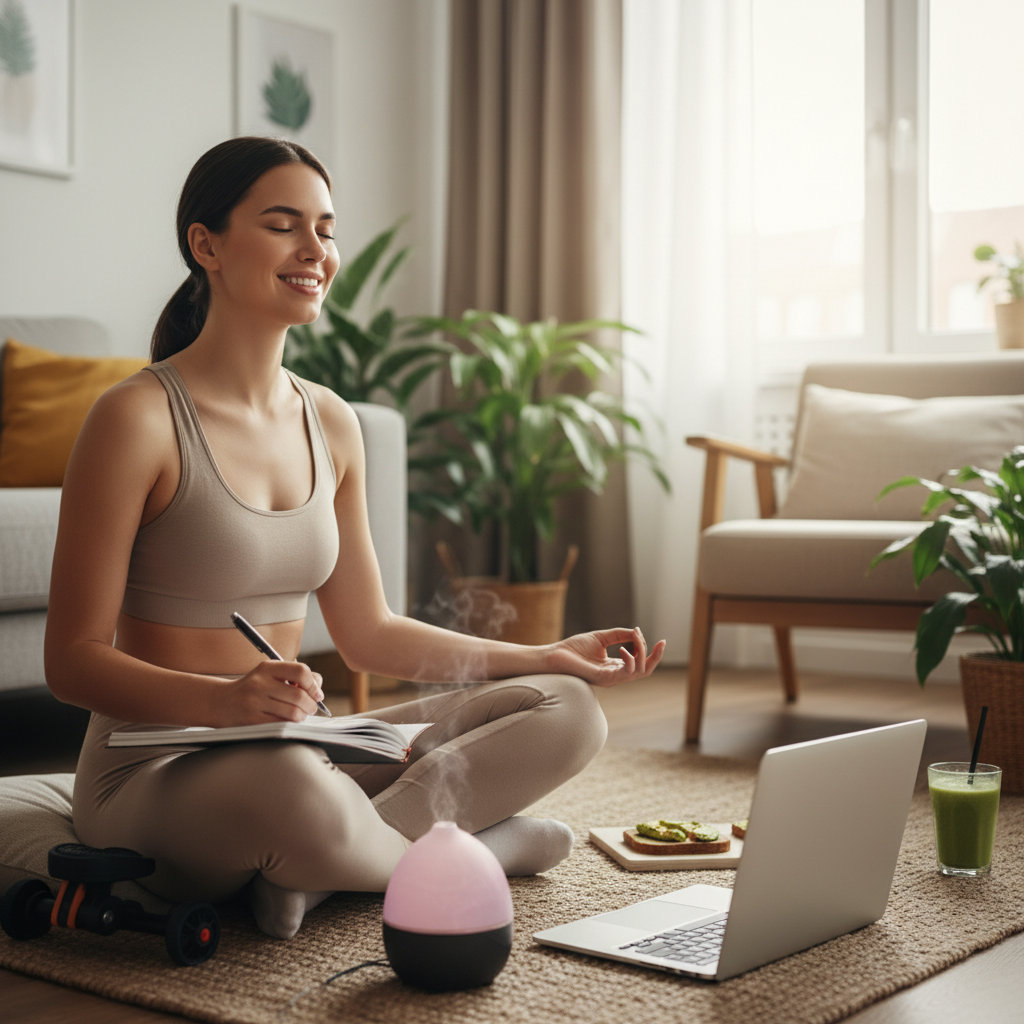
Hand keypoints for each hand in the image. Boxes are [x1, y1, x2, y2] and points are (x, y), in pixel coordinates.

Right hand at [219, 660, 324, 724]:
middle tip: (311, 708)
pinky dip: (291, 724)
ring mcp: (255, 702)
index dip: (314, 684)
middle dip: (311, 704)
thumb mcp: (270, 675)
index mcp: (267, 668)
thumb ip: (295, 676)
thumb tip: (318, 687)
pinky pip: (282, 724)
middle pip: (299, 695)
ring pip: (293, 712)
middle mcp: (260, 683)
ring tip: (300, 715)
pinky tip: (288, 721)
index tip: (317, 694)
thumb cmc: (254, 689)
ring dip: (303, 716)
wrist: (221, 703)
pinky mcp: (252, 720)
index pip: (300, 671)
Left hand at [544, 627, 665, 687]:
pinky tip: (625, 648)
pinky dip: (630, 660)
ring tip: (636, 637)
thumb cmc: (574, 648)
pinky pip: (625, 673)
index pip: (641, 663)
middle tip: (660, 642)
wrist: (554, 655)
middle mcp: (616, 675)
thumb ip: (620, 635)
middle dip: (655, 656)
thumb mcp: (602, 637)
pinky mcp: (604, 679)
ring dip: (642, 653)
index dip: (652, 652)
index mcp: (616, 666)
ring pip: (639, 672)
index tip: (660, 639)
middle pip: (645, 670)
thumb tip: (637, 632)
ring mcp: (611, 679)